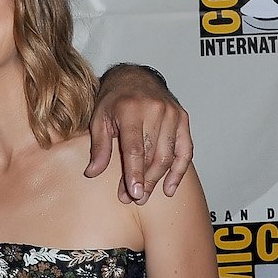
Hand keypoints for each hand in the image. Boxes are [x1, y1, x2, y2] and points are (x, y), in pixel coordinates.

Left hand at [85, 64, 192, 203]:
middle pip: (152, 155)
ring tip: (145, 195)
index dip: (134, 173)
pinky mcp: (183, 120)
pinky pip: (185, 151)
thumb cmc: (114, 99)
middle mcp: (156, 111)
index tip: (133, 193)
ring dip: (158, 179)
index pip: (135, 148)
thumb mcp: (99, 119)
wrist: (135, 78)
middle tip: (133, 199)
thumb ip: (98, 147)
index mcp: (131, 110)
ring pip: (169, 156)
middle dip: (144, 180)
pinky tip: (169, 188)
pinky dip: (178, 171)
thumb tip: (92, 173)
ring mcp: (173, 115)